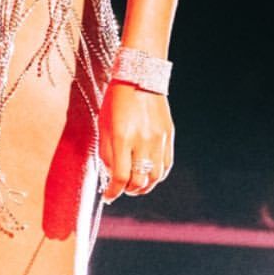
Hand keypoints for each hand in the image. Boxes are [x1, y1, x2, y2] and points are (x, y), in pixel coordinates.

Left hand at [98, 83, 172, 202]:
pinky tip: (148, 174)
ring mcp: (159, 139)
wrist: (140, 77)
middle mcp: (143, 141)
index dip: (113, 192)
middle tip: (120, 189)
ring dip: (144, 186)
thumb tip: (111, 176)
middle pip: (139, 181)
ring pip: (156, 177)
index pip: (120, 177)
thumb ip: (106, 153)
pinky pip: (166, 165)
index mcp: (123, 137)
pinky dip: (157, 175)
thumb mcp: (104, 125)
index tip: (108, 197)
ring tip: (135, 185)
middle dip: (127, 190)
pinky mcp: (169, 136)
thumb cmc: (115, 101)